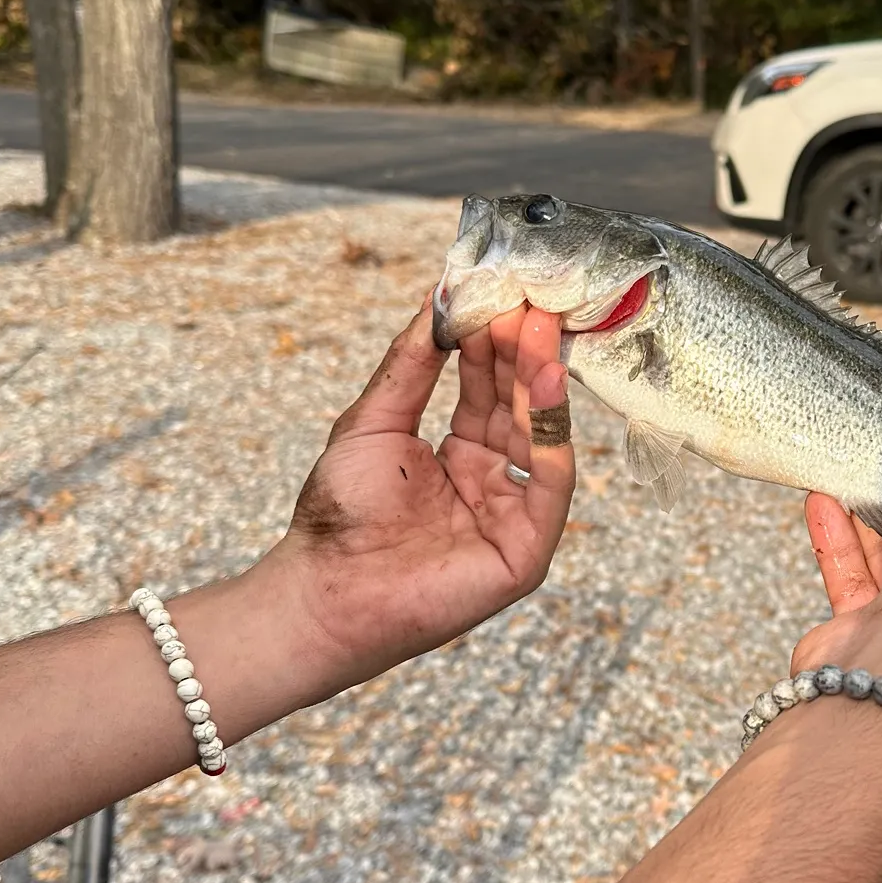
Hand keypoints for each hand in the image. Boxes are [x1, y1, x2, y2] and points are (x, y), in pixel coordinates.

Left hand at [263, 296, 575, 689]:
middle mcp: (493, 482)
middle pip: (519, 409)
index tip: (496, 295)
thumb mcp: (374, 422)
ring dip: (541, 381)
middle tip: (527, 301)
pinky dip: (554, 435)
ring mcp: (512, 516)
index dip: (494, 344)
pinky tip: (545, 385)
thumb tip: (435, 304)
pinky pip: (551, 486)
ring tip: (536, 329)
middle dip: (523, 354)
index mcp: (459, 456)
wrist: (327, 588)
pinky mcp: (526, 551)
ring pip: (541, 438)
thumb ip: (411, 366)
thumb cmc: (340, 516)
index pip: (489, 391)